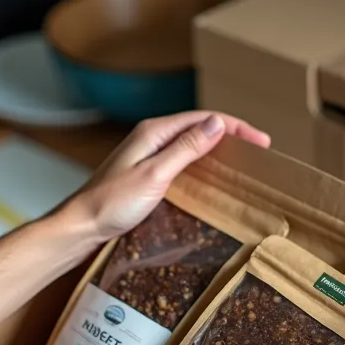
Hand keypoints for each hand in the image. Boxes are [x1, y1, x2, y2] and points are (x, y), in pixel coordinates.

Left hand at [64, 111, 270, 240]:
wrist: (82, 225)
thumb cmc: (113, 202)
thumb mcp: (155, 174)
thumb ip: (186, 148)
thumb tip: (217, 123)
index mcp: (154, 132)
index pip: (204, 119)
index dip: (236, 127)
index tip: (262, 141)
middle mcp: (152, 137)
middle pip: (199, 127)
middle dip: (231, 135)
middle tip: (258, 151)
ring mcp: (148, 154)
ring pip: (191, 143)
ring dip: (218, 148)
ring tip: (242, 161)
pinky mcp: (146, 171)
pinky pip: (182, 159)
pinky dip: (203, 162)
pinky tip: (212, 176)